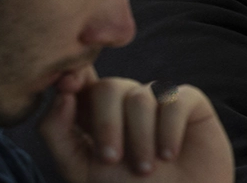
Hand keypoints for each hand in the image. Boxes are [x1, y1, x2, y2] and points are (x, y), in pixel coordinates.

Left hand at [41, 67, 234, 182]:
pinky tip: (170, 155)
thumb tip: (61, 94)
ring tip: (147, 169)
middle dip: (107, 124)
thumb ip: (57, 133)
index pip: (80, 83)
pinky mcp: (188, 102)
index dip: (74, 77)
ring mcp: (158, 100)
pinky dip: (169, 131)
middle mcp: (125, 103)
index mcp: (96, 116)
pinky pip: (174, 99)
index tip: (66, 86)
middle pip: (108, 88)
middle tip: (112, 160)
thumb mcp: (81, 169)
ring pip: (140, 97)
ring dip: (141, 138)